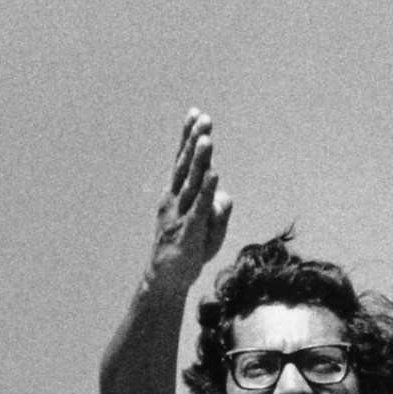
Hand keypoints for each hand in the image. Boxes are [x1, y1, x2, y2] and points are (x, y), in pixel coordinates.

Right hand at [150, 110, 231, 287]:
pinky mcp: (189, 232)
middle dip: (195, 141)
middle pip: (187, 166)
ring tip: (207, 139)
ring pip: (192, 183)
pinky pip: (199, 208)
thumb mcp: (209, 226)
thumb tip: (224, 194)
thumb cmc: (190, 249)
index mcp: (177, 194)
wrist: (168, 280)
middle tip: (204, 119)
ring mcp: (180, 215)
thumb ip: (218, 207)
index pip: (183, 160)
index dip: (188, 137)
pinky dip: (207, 192)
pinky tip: (214, 176)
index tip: (196, 113)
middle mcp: (176, 199)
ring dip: (200, 161)